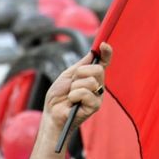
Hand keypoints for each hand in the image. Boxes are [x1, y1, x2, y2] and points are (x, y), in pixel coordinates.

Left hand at [27, 42, 110, 158]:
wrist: (51, 113)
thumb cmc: (58, 96)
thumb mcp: (67, 75)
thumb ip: (81, 65)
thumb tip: (92, 53)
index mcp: (92, 77)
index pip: (103, 63)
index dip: (106, 53)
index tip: (104, 45)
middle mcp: (98, 85)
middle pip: (98, 69)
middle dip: (80, 73)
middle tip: (72, 83)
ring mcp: (97, 96)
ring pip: (91, 81)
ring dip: (75, 86)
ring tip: (70, 95)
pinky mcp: (95, 106)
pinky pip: (86, 93)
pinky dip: (74, 95)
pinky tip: (72, 101)